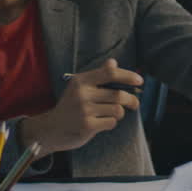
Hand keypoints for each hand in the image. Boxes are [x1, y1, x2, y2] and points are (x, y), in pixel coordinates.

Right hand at [19, 59, 142, 156]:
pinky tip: (103, 123)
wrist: (51, 128)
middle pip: (118, 94)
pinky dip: (111, 123)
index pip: (110, 73)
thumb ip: (98, 75)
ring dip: (120, 113)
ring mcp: (83, 110)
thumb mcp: (80, 87)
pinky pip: (111, 122)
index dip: (128, 76)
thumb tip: (113, 62)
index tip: (140, 81)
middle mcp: (82, 93)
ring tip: (113, 114)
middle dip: (131, 100)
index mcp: (81, 80)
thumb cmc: (71, 106)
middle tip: (135, 104)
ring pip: (117, 110)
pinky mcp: (86, 125)